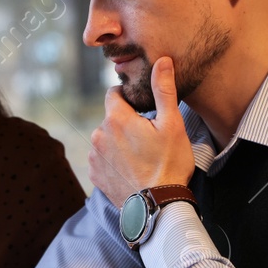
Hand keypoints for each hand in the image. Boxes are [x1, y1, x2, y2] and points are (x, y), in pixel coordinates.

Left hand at [89, 56, 194, 207]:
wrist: (158, 207)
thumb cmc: (169, 164)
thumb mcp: (172, 124)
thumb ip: (163, 90)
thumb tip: (163, 60)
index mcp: (116, 118)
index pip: (113, 94)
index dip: (128, 98)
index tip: (142, 109)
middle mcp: (98, 134)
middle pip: (111, 118)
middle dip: (126, 123)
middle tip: (148, 138)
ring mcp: (94, 156)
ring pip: (106, 139)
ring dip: (118, 142)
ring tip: (141, 157)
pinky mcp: (95, 174)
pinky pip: (102, 159)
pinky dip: (113, 161)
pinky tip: (131, 169)